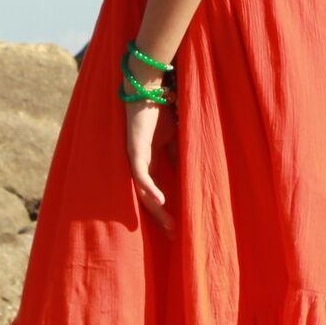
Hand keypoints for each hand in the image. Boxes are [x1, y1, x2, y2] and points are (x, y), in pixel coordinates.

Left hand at [124, 96, 173, 236]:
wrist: (148, 89)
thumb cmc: (160, 110)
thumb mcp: (174, 139)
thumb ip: (178, 156)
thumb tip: (190, 174)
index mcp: (150, 162)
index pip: (156, 192)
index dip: (165, 210)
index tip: (177, 227)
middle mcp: (140, 164)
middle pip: (148, 198)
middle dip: (161, 217)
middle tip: (174, 235)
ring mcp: (136, 159)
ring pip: (143, 191)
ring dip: (156, 209)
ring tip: (169, 225)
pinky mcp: (135, 150)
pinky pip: (142, 174)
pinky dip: (150, 189)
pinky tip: (161, 201)